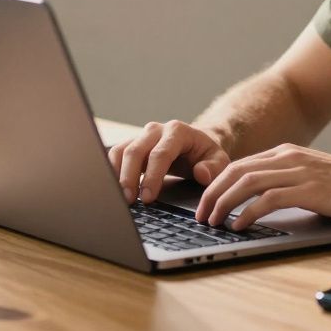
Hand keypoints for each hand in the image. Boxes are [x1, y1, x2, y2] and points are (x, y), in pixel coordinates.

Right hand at [108, 120, 230, 203]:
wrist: (195, 145)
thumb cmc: (206, 155)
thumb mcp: (219, 161)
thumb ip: (213, 168)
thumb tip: (201, 174)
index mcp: (178, 131)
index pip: (161, 153)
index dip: (152, 176)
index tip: (148, 197)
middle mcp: (156, 130)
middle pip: (136, 150)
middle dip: (130, 177)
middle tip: (128, 201)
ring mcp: (141, 136)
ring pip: (121, 151)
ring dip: (116, 175)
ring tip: (119, 198)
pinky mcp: (131, 144)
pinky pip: (115, 155)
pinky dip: (111, 171)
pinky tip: (113, 189)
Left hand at [194, 143, 330, 229]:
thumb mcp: (313, 177)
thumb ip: (288, 182)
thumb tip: (259, 203)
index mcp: (288, 152)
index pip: (240, 165)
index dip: (217, 184)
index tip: (205, 203)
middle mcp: (289, 157)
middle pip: (236, 171)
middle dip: (212, 193)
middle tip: (200, 215)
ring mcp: (299, 171)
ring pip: (246, 182)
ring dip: (223, 203)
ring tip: (213, 222)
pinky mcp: (309, 189)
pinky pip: (268, 199)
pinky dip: (248, 212)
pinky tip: (240, 225)